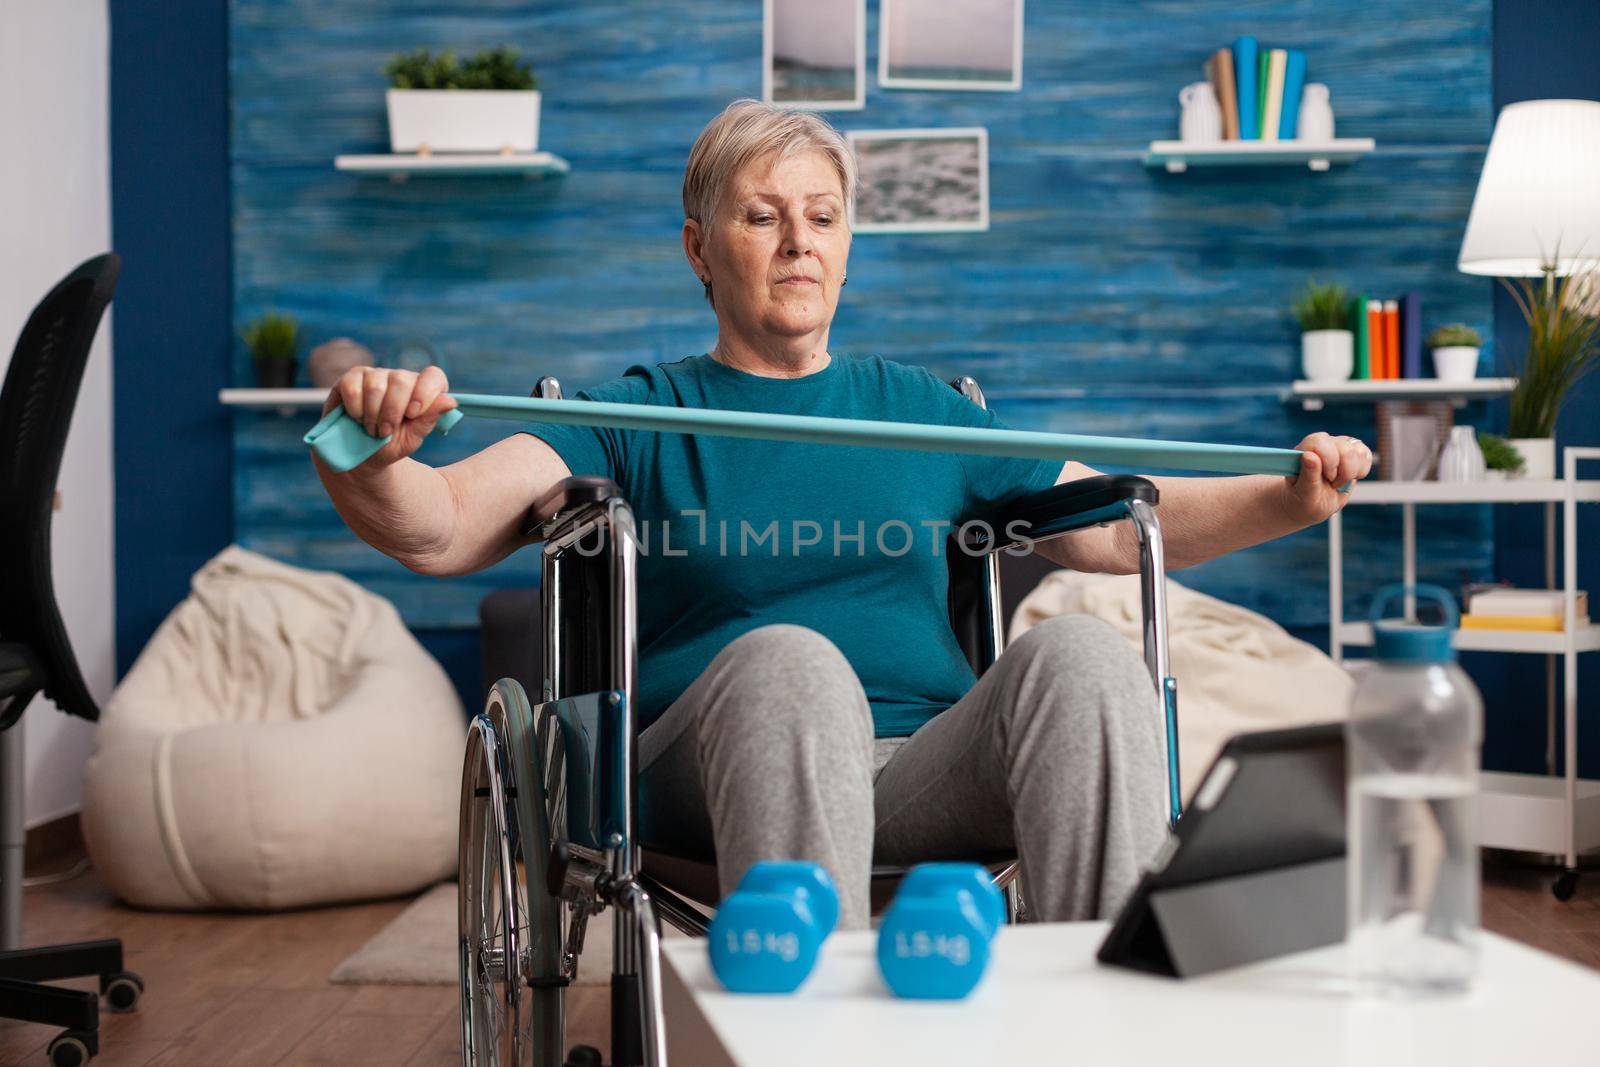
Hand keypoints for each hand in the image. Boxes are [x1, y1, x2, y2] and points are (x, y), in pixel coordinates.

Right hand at [320, 365, 456, 469]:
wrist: (359, 457)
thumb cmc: (390, 446)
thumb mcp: (412, 438)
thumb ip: (429, 419)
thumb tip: (451, 401)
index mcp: (421, 390)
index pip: (433, 376)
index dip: (425, 393)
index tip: (413, 414)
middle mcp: (399, 378)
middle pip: (402, 379)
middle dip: (393, 411)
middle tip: (386, 431)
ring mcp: (375, 375)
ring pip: (376, 384)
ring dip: (373, 413)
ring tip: (372, 429)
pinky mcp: (351, 379)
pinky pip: (353, 385)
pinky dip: (355, 407)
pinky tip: (356, 418)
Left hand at [1286, 431, 1371, 522]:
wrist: (1314, 505)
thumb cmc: (1304, 499)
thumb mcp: (1304, 493)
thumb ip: (1308, 475)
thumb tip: (1309, 455)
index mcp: (1304, 450)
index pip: (1319, 441)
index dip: (1329, 460)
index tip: (1328, 478)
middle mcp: (1322, 444)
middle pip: (1344, 446)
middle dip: (1343, 471)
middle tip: (1331, 482)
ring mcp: (1338, 446)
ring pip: (1357, 451)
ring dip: (1351, 473)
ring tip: (1337, 482)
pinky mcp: (1353, 452)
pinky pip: (1366, 455)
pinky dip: (1361, 471)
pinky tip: (1348, 479)